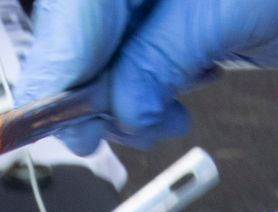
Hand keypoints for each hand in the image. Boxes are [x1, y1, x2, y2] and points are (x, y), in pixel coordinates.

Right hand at [16, 0, 277, 152]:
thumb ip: (158, 59)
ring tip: (166, 115)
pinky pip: (132, 71)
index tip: (52, 115)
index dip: (58, 62)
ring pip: (100, 62)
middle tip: (101, 133)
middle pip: (75, 37)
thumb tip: (117, 110)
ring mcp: (148, 8)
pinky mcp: (167, 31)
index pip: (71, 9)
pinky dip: (146, 99)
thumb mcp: (226, 17)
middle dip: (88, 91)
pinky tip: (176, 102)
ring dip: (122, 104)